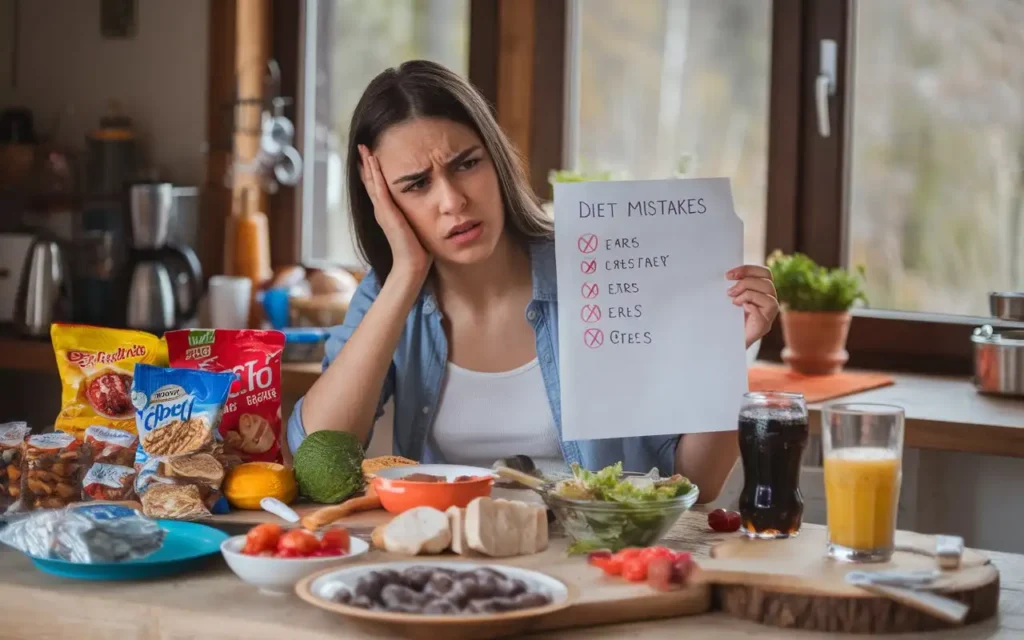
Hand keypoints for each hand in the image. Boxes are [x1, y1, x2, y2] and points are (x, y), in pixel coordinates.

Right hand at [358, 145, 430, 278]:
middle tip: (361, 147)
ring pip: (372, 182)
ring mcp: (382, 211)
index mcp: (388, 213)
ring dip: (368, 164)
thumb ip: (415, 216)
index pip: (378, 188)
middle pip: (370, 182)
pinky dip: (375, 174)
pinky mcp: (387, 213)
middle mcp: (381, 210)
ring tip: (363, 149)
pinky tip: (372, 161)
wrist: (412, 265)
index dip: (373, 172)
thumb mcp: (415, 225)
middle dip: (366, 164)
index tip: (370, 157)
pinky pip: (379, 188)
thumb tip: (428, 209)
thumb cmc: (417, 249)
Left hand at [726, 265, 778, 348]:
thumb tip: (728, 275)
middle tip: (729, 291)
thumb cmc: (729, 320)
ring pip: (768, 296)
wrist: (727, 344)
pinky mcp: (764, 326)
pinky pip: (762, 312)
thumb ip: (735, 287)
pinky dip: (750, 307)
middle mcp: (770, 303)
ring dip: (747, 294)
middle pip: (767, 283)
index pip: (765, 273)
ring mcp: (769, 315)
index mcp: (763, 292)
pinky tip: (740, 309)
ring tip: (733, 301)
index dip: (748, 269)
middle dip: (746, 282)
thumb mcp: (731, 299)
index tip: (729, 274)